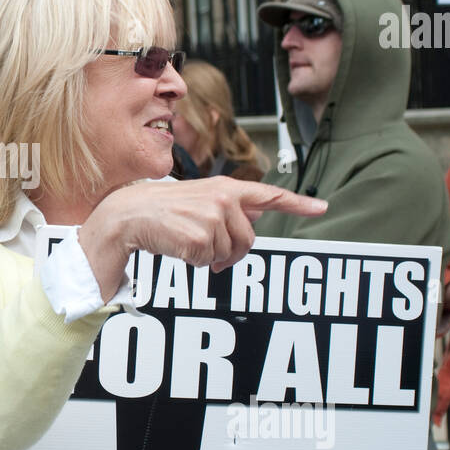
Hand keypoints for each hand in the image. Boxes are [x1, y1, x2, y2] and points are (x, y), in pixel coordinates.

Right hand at [80, 178, 327, 300]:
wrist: (128, 214)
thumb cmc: (162, 209)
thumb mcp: (199, 198)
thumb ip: (230, 206)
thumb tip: (257, 214)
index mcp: (225, 187)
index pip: (269, 195)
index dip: (298, 203)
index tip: (322, 207)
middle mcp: (223, 199)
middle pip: (248, 240)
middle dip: (231, 252)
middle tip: (210, 251)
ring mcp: (212, 219)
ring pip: (228, 253)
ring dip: (209, 256)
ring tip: (187, 241)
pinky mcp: (199, 239)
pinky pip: (207, 262)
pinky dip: (193, 261)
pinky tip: (178, 246)